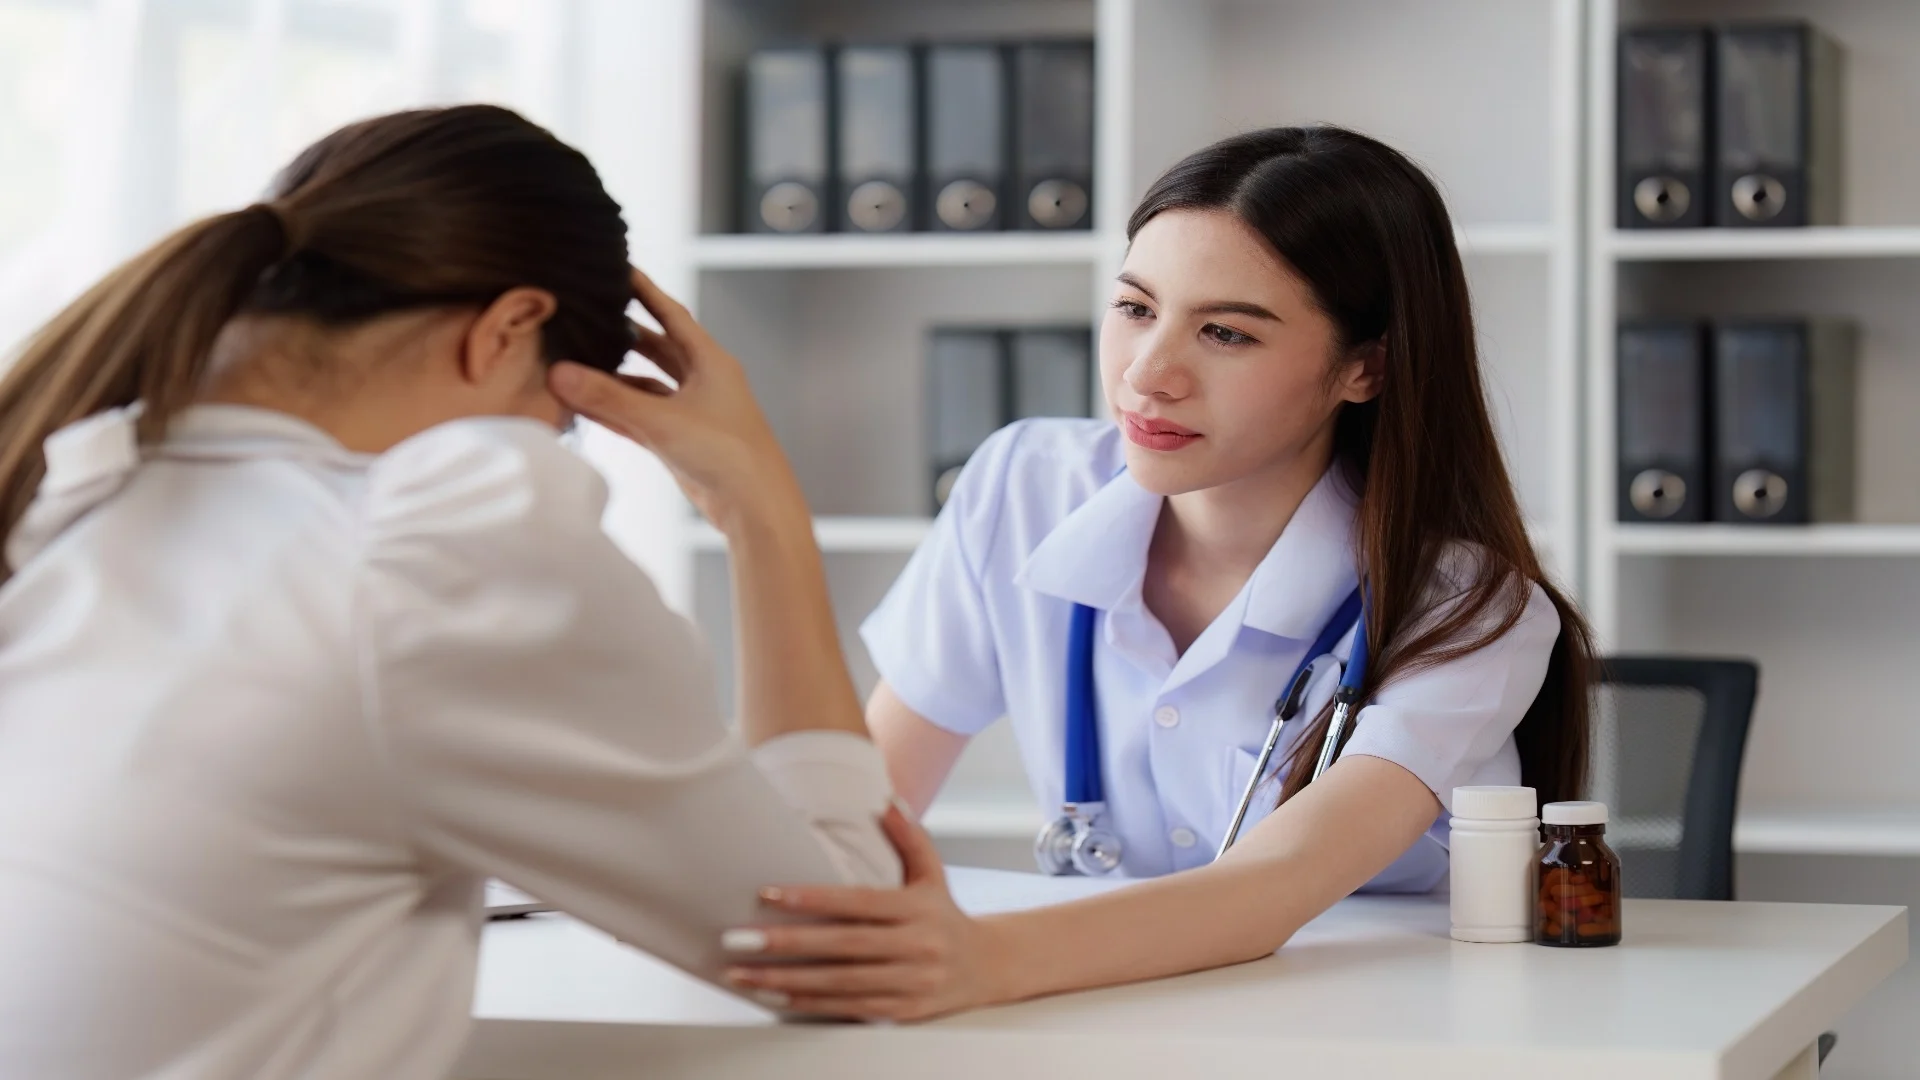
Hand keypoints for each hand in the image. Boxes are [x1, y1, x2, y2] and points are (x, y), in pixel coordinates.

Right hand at [547, 267, 802, 534]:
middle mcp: (704, 382)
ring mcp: (694, 413)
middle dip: (624, 333)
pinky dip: (618, 410)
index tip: (619, 268)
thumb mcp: (661, 421)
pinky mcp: (683, 442)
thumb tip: (559, 374)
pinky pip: (643, 416)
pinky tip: (586, 404)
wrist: (756, 509)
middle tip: (589, 314)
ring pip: (647, 385)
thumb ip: (609, 399)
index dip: (644, 291)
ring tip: (577, 360)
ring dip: (615, 378)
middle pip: (658, 347)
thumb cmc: (725, 455)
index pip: (672, 314)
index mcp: (711, 362)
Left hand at [720, 805, 1013, 1020]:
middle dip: (786, 944)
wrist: (988, 967)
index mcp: (918, 908)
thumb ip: (909, 838)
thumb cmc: (946, 915)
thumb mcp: (933, 873)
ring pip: (839, 983)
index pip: (858, 902)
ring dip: (786, 980)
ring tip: (741, 973)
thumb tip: (884, 801)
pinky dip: (808, 1004)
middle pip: (842, 946)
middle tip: (737, 938)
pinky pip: (848, 1008)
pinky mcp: (903, 1011)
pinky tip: (774, 997)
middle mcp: (916, 946)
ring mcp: (910, 982)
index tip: (767, 894)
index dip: (812, 899)